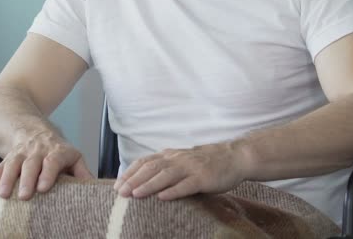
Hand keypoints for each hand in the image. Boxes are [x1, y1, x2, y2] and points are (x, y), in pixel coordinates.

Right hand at [0, 131, 93, 199]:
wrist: (30, 128)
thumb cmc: (55, 150)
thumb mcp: (71, 155)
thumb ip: (81, 171)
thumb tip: (93, 186)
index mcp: (56, 151)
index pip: (53, 160)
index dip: (48, 173)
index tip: (43, 187)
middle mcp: (37, 150)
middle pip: (31, 163)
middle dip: (27, 179)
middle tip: (25, 196)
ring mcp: (21, 153)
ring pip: (12, 164)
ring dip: (7, 180)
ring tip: (4, 195)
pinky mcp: (7, 158)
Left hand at [113, 142, 247, 200]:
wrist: (234, 157)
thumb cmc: (207, 162)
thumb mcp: (183, 160)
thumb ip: (166, 166)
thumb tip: (143, 178)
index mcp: (172, 155)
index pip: (145, 161)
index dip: (130, 172)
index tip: (117, 185)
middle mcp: (179, 159)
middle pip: (152, 168)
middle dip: (134, 180)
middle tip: (120, 192)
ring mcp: (191, 168)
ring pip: (166, 175)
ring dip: (149, 185)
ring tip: (135, 194)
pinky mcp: (204, 178)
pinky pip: (187, 185)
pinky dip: (173, 191)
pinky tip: (162, 198)